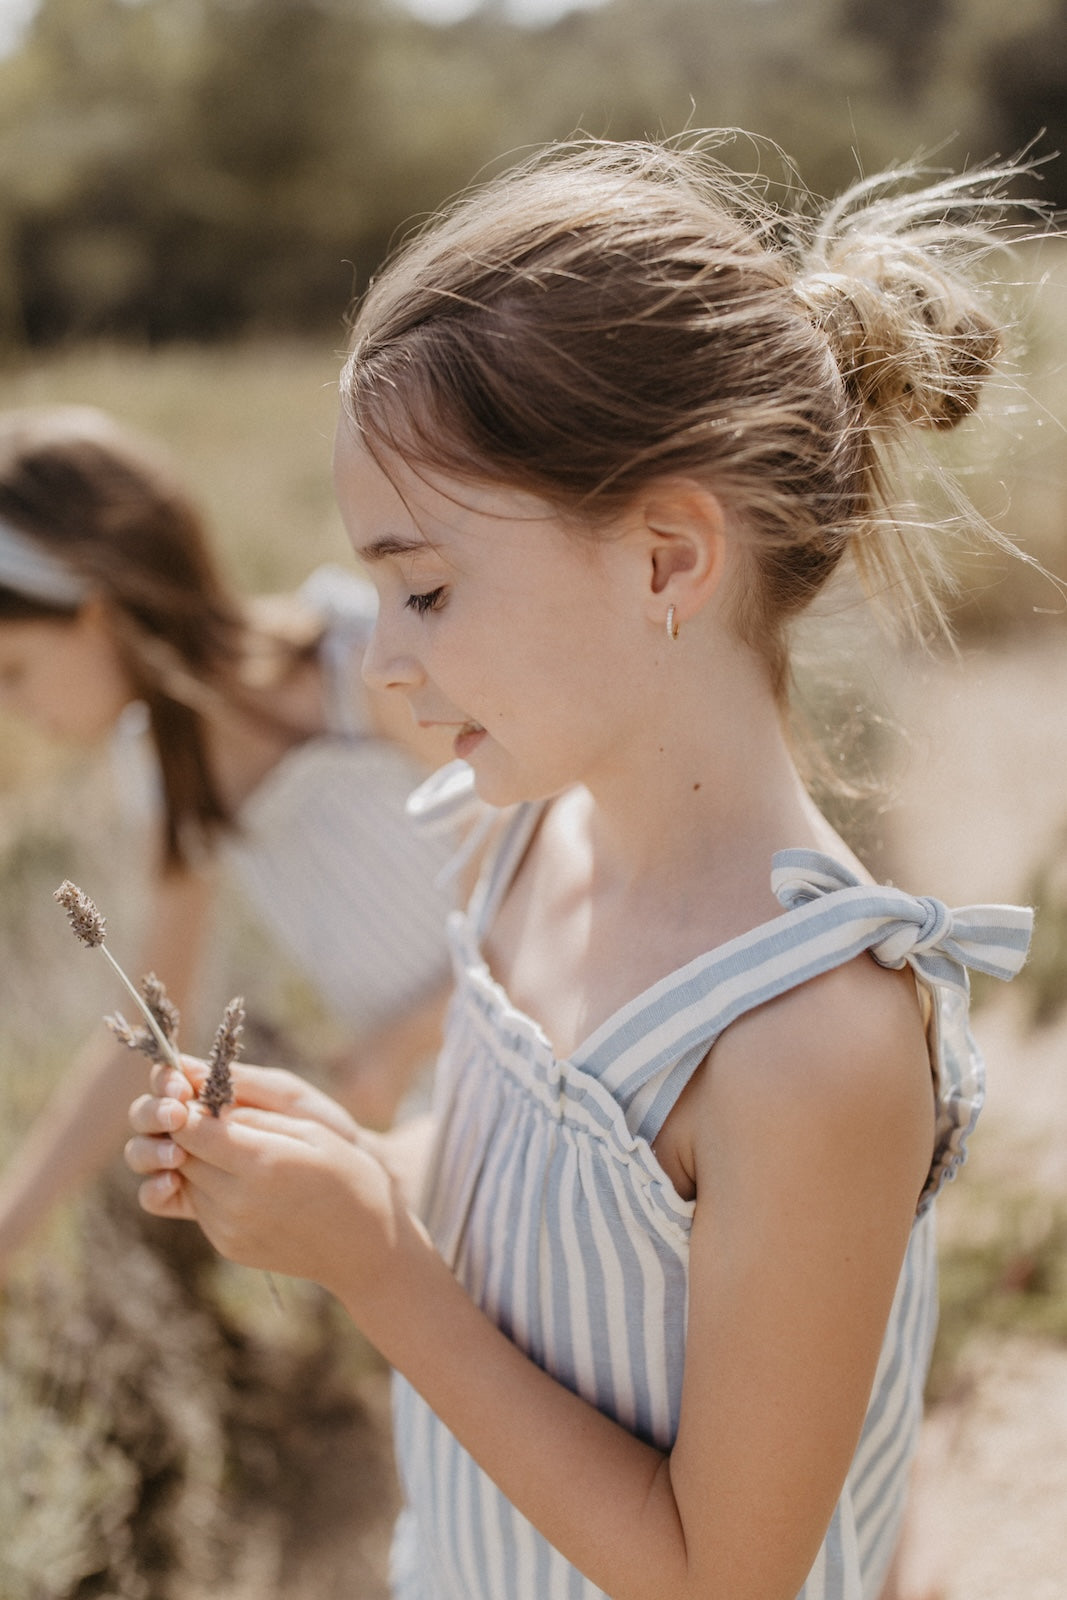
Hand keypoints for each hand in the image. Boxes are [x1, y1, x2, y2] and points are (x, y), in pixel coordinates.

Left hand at [125, 1057, 405, 1299]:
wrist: (365, 1249)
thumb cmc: (350, 1177)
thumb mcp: (313, 1133)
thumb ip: (257, 1119)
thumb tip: (210, 1108)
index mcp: (261, 1163)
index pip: (191, 1130)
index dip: (186, 1108)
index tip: (195, 1095)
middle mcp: (237, 1200)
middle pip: (181, 1155)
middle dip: (189, 1132)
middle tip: (213, 1116)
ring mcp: (229, 1228)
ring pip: (187, 1180)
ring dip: (200, 1160)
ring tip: (236, 1149)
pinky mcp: (228, 1246)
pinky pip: (201, 1206)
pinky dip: (211, 1187)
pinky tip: (243, 1180)